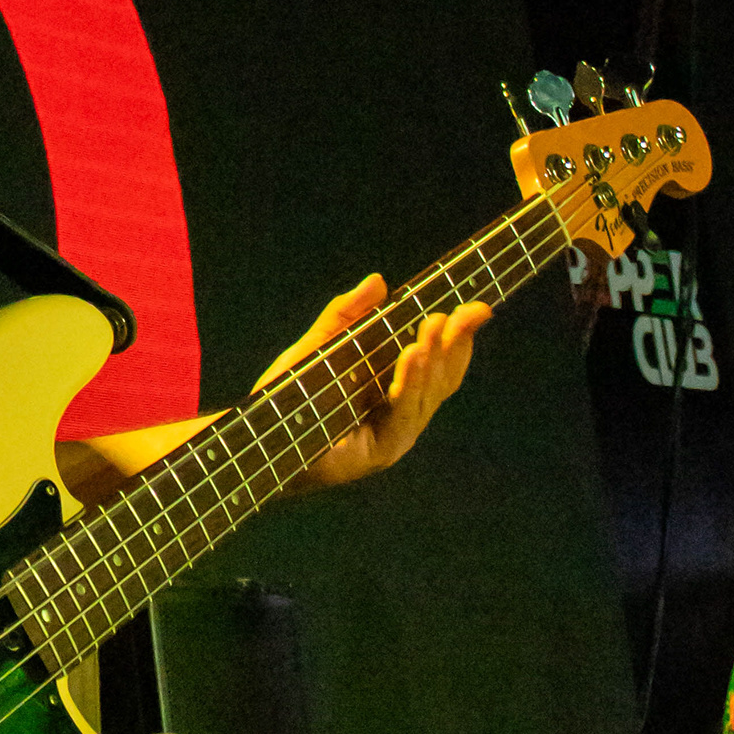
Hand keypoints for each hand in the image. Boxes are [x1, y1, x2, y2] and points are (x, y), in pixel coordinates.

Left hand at [257, 274, 488, 489]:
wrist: (254, 438)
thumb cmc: (287, 398)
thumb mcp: (317, 347)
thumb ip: (345, 316)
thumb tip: (378, 282)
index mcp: (396, 390)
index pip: (440, 363)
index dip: (460, 337)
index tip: (478, 307)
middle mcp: (402, 415)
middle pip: (443, 379)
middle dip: (456, 343)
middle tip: (466, 310)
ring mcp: (395, 436)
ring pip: (427, 395)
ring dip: (434, 358)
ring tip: (436, 326)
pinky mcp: (379, 451)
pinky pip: (402, 415)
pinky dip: (410, 384)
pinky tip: (413, 355)